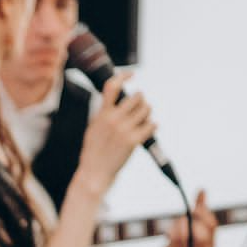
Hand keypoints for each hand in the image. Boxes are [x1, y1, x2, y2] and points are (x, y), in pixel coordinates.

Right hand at [71, 73, 154, 198]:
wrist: (94, 172)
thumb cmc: (93, 151)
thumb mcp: (93, 127)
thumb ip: (103, 112)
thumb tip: (115, 100)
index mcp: (102, 113)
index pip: (112, 86)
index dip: (123, 76)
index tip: (132, 74)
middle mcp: (113, 119)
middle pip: (137, 97)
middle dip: (141, 100)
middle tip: (140, 107)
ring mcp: (124, 130)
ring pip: (146, 109)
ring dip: (147, 113)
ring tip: (143, 120)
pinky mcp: (133, 141)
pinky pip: (151, 125)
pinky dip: (152, 126)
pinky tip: (149, 129)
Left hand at [157, 189, 217, 246]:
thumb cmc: (181, 240)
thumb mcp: (191, 222)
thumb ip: (199, 207)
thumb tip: (202, 190)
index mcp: (211, 241)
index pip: (211, 223)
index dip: (202, 213)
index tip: (193, 209)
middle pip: (202, 231)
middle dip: (190, 222)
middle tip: (182, 219)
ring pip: (187, 235)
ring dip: (178, 228)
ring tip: (172, 230)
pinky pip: (175, 242)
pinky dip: (171, 236)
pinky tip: (169, 236)